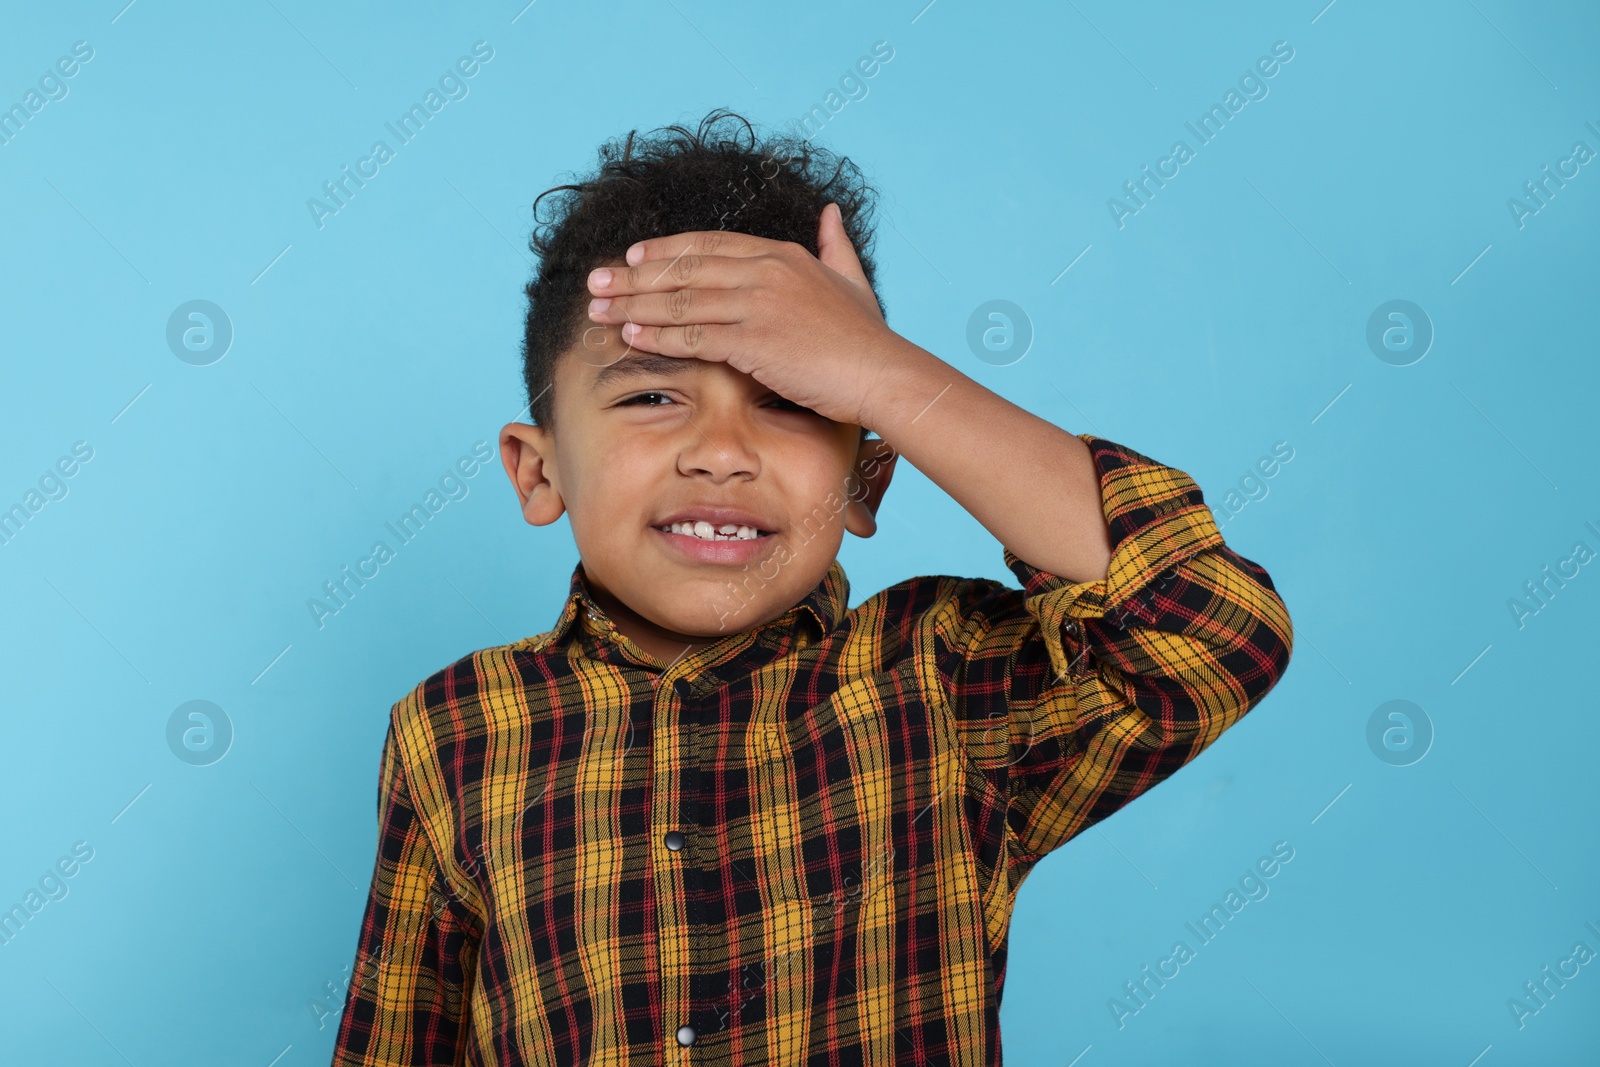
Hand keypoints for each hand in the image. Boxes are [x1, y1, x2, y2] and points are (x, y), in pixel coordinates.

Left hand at [583, 202, 909, 427]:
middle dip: (633, 275)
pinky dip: (656, 336)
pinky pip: (692, 336)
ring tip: (598, 310)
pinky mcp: (752, 341)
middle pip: (683, 269)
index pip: (708, 244)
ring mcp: (757, 304)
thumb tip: (830, 211)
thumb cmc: (867, 336)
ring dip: (632, 305)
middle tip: (595, 281)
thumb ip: (835, 244)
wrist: (880, 372)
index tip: (632, 256)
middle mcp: (764, 271)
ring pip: (679, 301)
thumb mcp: (852, 278)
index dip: (666, 249)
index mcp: (782, 254)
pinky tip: (629, 335)